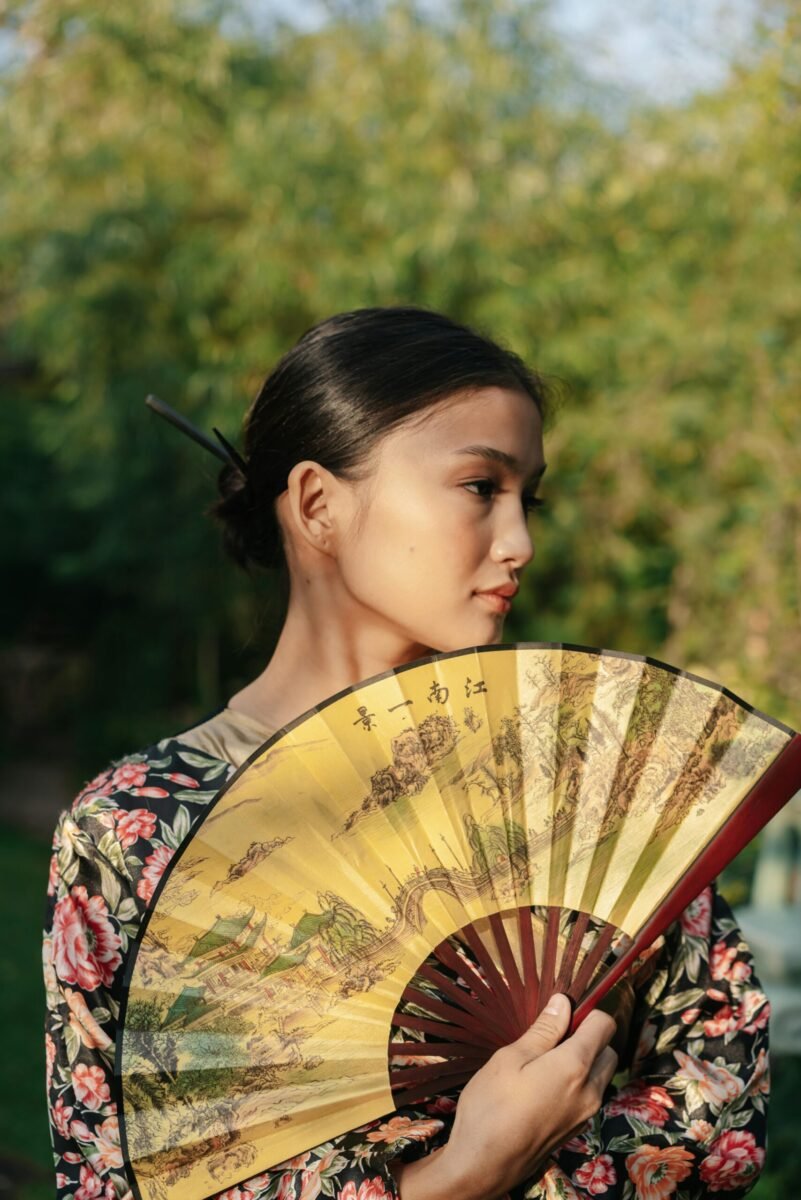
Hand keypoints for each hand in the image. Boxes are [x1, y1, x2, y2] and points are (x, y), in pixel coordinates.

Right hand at [389, 993, 617, 1199]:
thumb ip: (543, 1030)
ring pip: (600, 1075)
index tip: (562, 1011)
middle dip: (588, 1037)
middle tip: (550, 1036)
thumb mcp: (510, 1058)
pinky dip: (577, 1083)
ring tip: (543, 1061)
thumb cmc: (491, 1106)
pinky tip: (543, 1085)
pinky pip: (589, 1095)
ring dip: (584, 1061)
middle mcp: (590, 1091)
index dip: (586, 1011)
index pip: (604, 1025)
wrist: (483, 1166)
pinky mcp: (576, 1129)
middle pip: (607, 1050)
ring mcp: (585, 1114)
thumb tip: (564, 1002)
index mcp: (575, 1067)